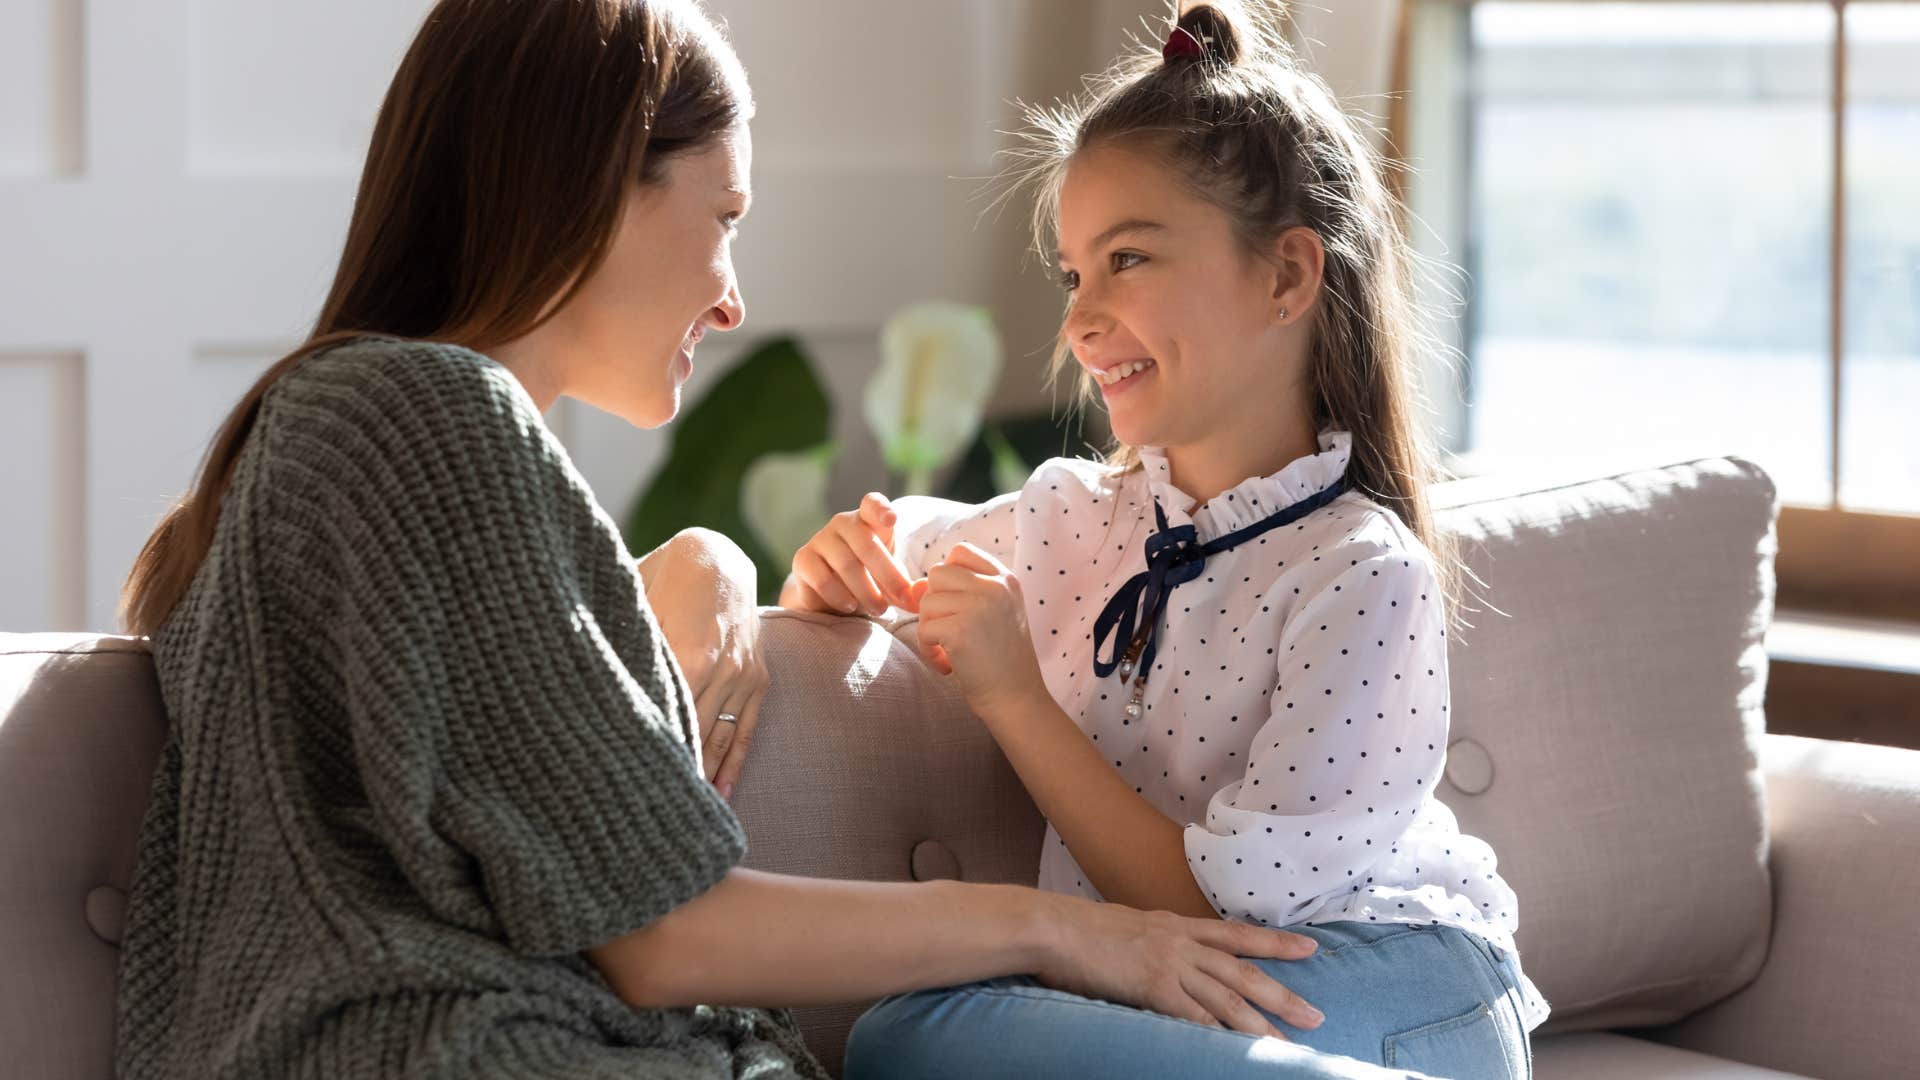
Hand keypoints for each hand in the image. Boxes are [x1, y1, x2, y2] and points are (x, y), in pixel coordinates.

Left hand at [639, 529, 766, 799]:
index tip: (628, 791)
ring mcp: (745, 677)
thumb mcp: (636, 606)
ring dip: (703, 780)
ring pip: (721, 741)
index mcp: (689, 654)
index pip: (668, 720)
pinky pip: (747, 732)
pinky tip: (720, 797)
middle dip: (674, 775)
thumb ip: (626, 649)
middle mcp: (723, 671)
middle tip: (646, 817)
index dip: (649, 755)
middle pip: (694, 737)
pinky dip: (733, 766)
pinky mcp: (759, 680)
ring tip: (683, 819)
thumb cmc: (660, 578)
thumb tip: (594, 688)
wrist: (716, 556)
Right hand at [783, 492, 914, 616]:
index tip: (890, 519)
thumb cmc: (871, 579)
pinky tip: (850, 605)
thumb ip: (908, 590)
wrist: (833, 595)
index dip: (881, 509)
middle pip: (866, 544)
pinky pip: (823, 580)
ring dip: (866, 592)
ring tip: (878, 609)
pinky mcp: (803, 559)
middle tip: (900, 598)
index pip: (873, 503)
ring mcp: (820, 539)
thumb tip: (921, 595)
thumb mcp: (893, 582)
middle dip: (887, 575)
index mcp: (868, 519)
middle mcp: (842, 523)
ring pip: (846, 565)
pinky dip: (840, 597)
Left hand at [912, 542, 1047, 716]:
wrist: (1017, 699)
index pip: (960, 552)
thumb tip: (913, 587)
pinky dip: (928, 650)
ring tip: (949, 650)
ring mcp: (979, 606)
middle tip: (949, 630)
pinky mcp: (961, 631)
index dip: (949, 578)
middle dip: (935, 602)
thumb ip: (956, 593)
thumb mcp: (987, 615)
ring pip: (926, 601)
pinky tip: (947, 665)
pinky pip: (923, 628)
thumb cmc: (999, 659)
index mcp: (1006, 579)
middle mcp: (995, 587)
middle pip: (937, 573)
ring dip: (929, 628)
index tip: (958, 607)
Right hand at [1037, 894, 1325, 1038]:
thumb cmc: (1078, 929)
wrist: (1052, 926)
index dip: (1275, 943)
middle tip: (1316, 1015)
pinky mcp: (1153, 988)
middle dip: (1283, 994)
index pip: (1236, 935)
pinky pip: (1195, 1018)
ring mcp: (1169, 965)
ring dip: (1262, 1024)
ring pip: (1228, 999)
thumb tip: (1161, 954)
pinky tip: (1238, 1052)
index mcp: (1175, 924)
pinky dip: (1219, 1036)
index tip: (1309, 948)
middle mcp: (1180, 942)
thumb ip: (1153, 941)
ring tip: (1291, 1044)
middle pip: (1243, 971)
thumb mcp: (1127, 925)